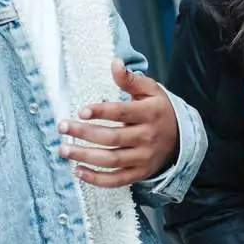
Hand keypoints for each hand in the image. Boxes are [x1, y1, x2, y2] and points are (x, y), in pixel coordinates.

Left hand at [59, 59, 178, 187]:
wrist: (181, 138)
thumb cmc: (158, 110)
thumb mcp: (150, 90)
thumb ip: (130, 79)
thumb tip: (115, 63)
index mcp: (149, 114)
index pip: (122, 112)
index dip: (101, 112)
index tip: (81, 111)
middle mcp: (147, 137)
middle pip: (112, 137)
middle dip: (84, 133)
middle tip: (62, 127)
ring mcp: (143, 158)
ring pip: (111, 160)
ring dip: (85, 156)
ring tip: (63, 149)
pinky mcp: (139, 173)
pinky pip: (116, 180)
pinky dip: (96, 179)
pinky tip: (77, 171)